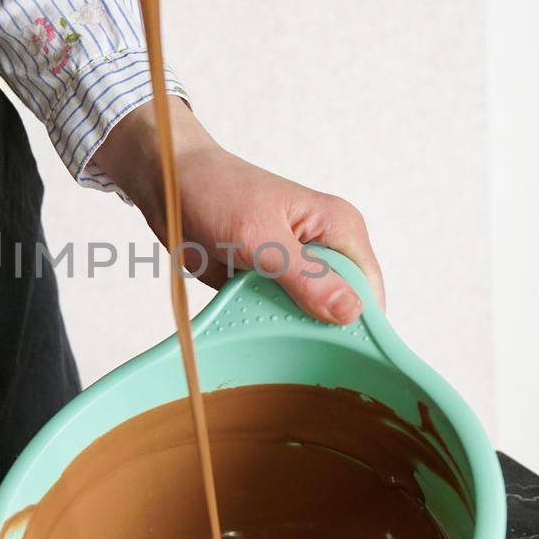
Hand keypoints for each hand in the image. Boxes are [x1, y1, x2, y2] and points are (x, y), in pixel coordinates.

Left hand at [90, 98, 384, 324]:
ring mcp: (299, 266)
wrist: (170, 183)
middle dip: (322, 329)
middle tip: (293, 345)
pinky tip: (254, 327)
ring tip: (268, 333)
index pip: (369, 287)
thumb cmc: (217, 191)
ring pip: (312, 315)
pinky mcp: (273, 280)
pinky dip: (268, 323)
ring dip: (291, 329)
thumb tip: (350, 312)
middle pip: (344, 307)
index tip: (338, 354)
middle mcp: (326, 247)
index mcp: (339, 227)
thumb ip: (305, 276)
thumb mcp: (260, 238)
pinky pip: (282, 314)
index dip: (359, 322)